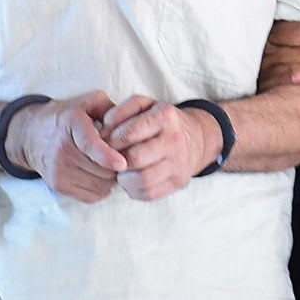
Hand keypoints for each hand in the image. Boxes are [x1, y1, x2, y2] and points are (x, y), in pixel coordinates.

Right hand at [5, 91, 127, 202]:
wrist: (32, 135)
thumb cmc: (68, 116)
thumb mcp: (88, 101)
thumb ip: (110, 107)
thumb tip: (127, 125)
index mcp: (72, 123)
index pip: (88, 144)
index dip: (106, 156)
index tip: (122, 164)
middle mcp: (62, 149)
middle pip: (100, 168)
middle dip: (118, 164)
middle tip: (122, 155)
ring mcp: (58, 171)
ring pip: (99, 184)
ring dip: (111, 176)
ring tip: (110, 163)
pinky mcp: (58, 186)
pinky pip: (92, 195)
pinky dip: (102, 187)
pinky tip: (100, 173)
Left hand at [104, 97, 221, 200]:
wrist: (196, 138)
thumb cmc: (161, 122)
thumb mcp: (144, 105)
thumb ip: (120, 111)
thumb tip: (103, 132)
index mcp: (165, 116)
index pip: (129, 134)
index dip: (110, 141)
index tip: (106, 143)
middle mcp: (175, 140)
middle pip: (134, 159)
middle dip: (116, 161)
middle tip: (113, 159)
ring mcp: (179, 163)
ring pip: (141, 180)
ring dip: (124, 178)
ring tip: (123, 170)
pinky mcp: (179, 182)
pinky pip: (149, 194)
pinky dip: (134, 190)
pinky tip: (133, 180)